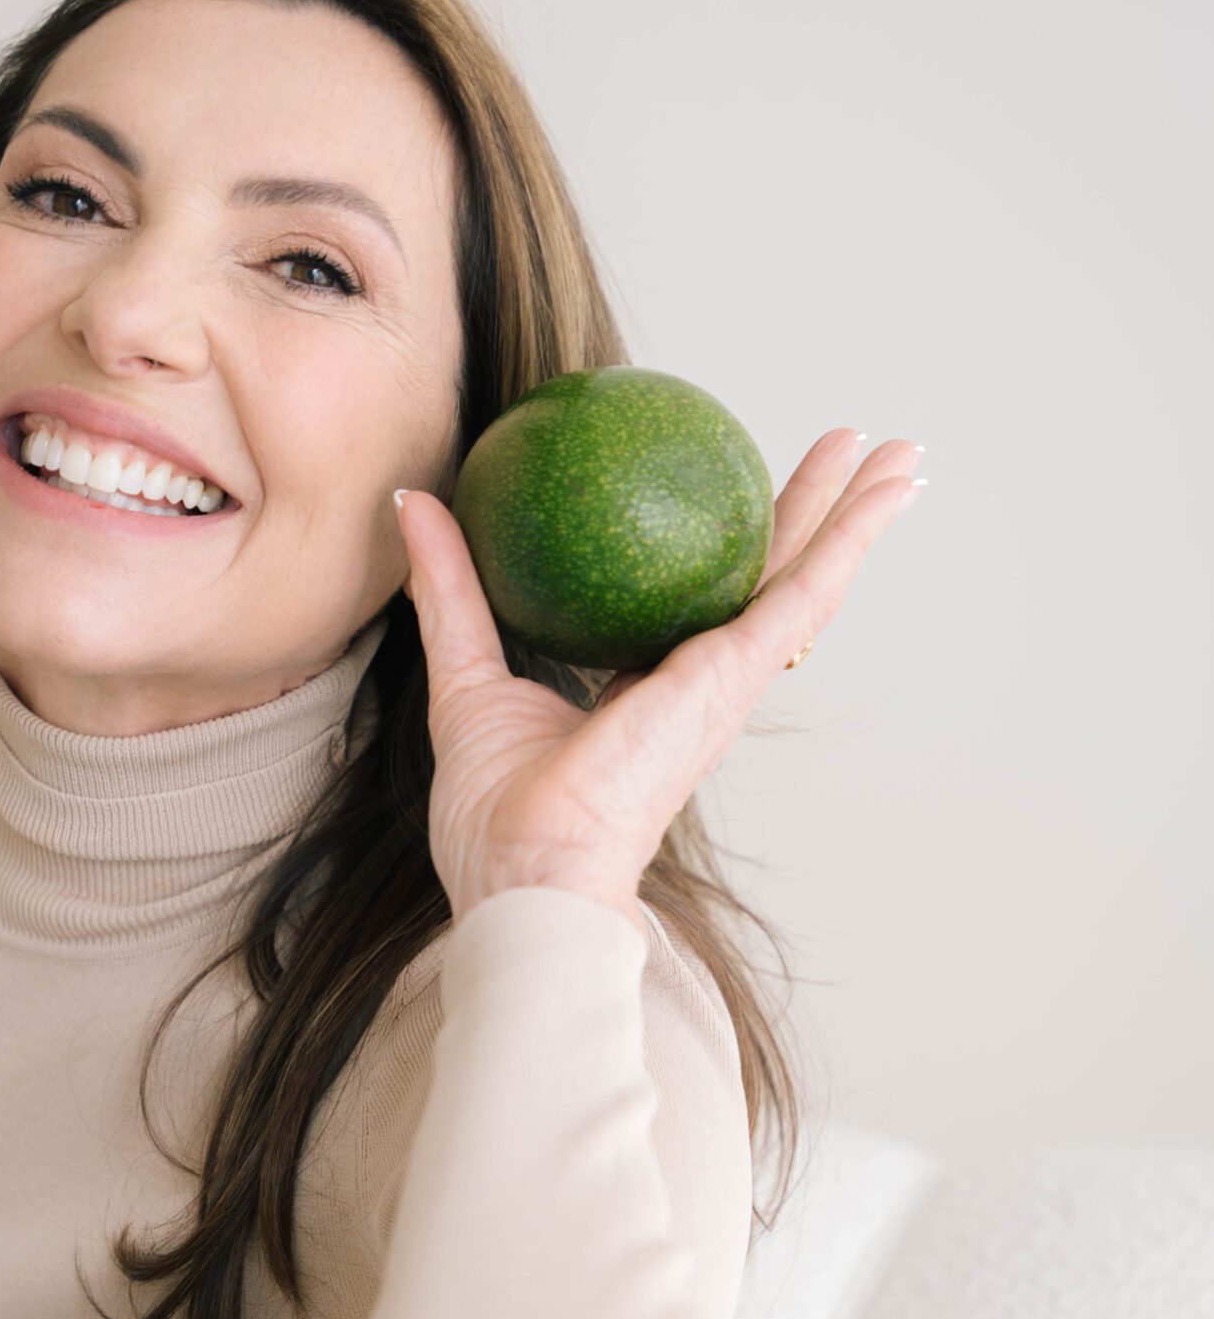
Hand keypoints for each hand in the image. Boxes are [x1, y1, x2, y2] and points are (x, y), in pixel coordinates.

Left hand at [394, 428, 924, 928]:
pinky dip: (852, 539)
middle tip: (848, 449)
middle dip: (812, 515)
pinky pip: (804, 594)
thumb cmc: (496, 809)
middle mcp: (699, 682)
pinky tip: (886, 494)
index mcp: (646, 687)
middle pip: (766, 578)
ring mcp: (725, 682)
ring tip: (902, 456)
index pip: (695, 599)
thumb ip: (450, 585)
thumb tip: (416, 500)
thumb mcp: (464, 670)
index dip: (721, 544)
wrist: (527, 868)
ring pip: (807, 581)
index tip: (733, 485)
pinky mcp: (734, 678)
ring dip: (858, 515)